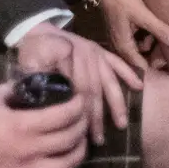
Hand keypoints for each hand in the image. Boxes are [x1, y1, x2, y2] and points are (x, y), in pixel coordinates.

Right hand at [0, 81, 86, 167]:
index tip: (81, 98)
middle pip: (70, 139)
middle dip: (82, 125)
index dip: (78, 105)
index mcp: (23, 126)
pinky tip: (60, 164)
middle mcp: (29, 151)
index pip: (64, 115)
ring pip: (65, 167)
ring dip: (78, 152)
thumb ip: (16, 89)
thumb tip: (35, 81)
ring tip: (79, 141)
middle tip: (82, 116)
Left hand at [17, 25, 138, 142]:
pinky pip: (118, 63)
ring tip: (121, 124)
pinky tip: (139, 87)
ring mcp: (96, 53)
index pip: (79, 90)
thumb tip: (43, 96)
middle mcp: (86, 55)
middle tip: (99, 140)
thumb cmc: (33, 50)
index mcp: (69, 59)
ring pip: (109, 81)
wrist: (38, 28)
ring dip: (116, 103)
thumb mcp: (28, 61)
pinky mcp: (101, 50)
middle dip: (98, 116)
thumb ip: (37, 77)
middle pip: (95, 90)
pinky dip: (129, 74)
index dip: (81, 112)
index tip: (81, 132)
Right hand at [95, 0, 168, 72]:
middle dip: (153, 52)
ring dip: (148, 42)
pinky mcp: (122, 33)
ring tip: (157, 29)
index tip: (167, 63)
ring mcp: (120, 40)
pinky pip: (136, 41)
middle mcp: (120, 48)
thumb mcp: (143, 15)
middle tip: (164, 41)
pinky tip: (150, 26)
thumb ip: (159, 29)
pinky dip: (144, 37)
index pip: (140, 68)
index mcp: (124, 47)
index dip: (154, 68)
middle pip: (140, 59)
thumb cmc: (123, 2)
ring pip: (139, 49)